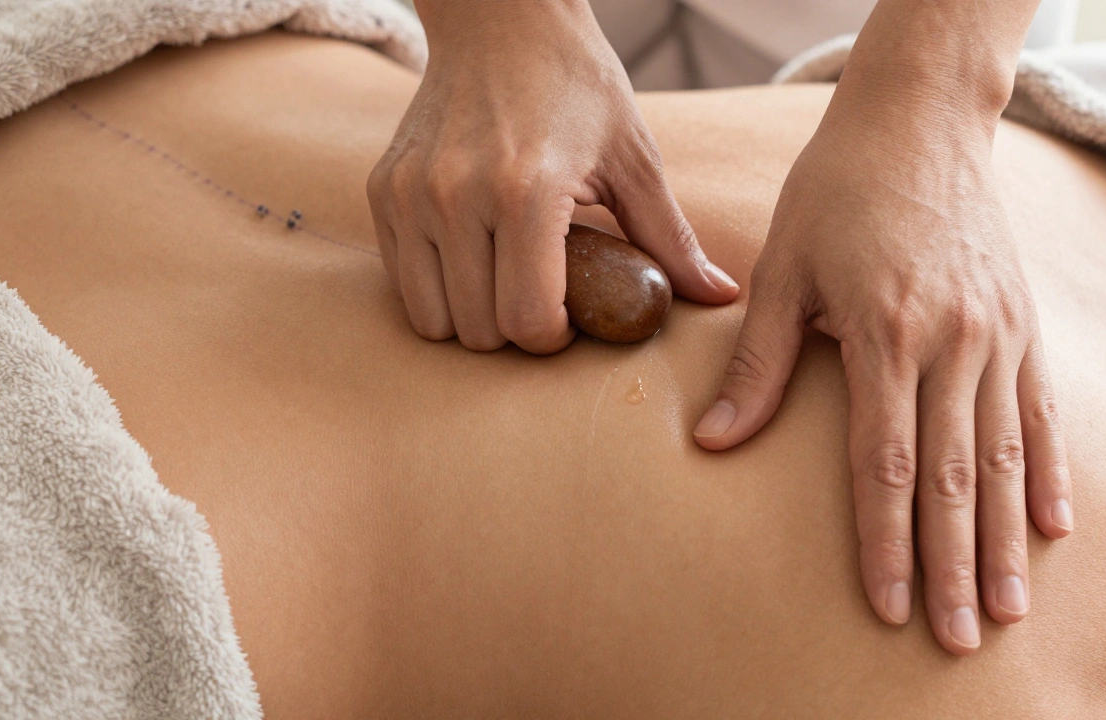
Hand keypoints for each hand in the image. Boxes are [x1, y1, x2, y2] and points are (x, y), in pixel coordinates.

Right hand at [368, 0, 737, 353]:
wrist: (501, 19)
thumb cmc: (576, 85)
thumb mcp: (634, 158)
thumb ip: (670, 237)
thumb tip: (721, 295)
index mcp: (526, 193)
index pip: (529, 322)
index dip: (555, 338)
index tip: (571, 317)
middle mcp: (457, 196)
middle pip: (480, 332)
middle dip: (516, 332)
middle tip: (542, 297)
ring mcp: (411, 194)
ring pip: (433, 319)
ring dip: (471, 318)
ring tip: (504, 281)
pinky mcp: (384, 190)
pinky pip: (402, 283)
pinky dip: (437, 288)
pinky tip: (471, 256)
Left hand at [693, 87, 1072, 653]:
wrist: (916, 122)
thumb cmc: (837, 192)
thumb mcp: (784, 269)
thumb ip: (758, 364)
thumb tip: (712, 443)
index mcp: (886, 331)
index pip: (886, 462)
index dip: (886, 541)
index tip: (889, 606)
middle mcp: (953, 341)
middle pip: (953, 475)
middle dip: (954, 565)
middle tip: (957, 639)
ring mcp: (998, 333)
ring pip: (1005, 454)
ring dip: (1007, 538)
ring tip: (1009, 608)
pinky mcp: (1022, 322)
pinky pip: (1043, 411)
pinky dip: (1048, 470)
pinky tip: (1054, 526)